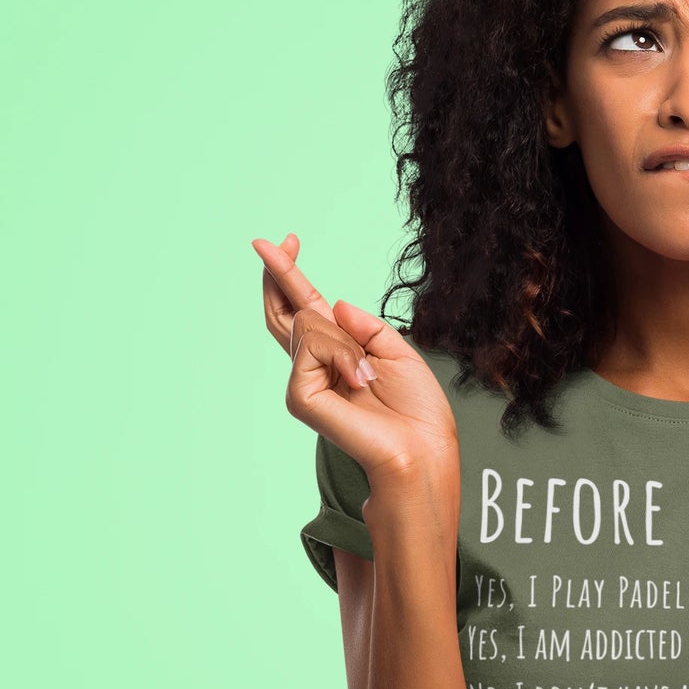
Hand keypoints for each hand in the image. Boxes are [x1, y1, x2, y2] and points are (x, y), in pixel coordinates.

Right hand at [252, 233, 459, 486]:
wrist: (422, 448)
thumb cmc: (417, 411)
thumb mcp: (399, 353)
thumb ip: (366, 326)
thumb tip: (333, 302)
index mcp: (340, 357)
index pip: (306, 311)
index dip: (293, 278)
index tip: (287, 242)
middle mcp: (316, 368)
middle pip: (286, 313)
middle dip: (280, 273)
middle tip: (266, 240)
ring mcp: (303, 382)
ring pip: (309, 323)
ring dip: (347, 342)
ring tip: (369, 376)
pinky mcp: (300, 396)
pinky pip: (315, 345)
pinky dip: (345, 357)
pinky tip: (360, 382)